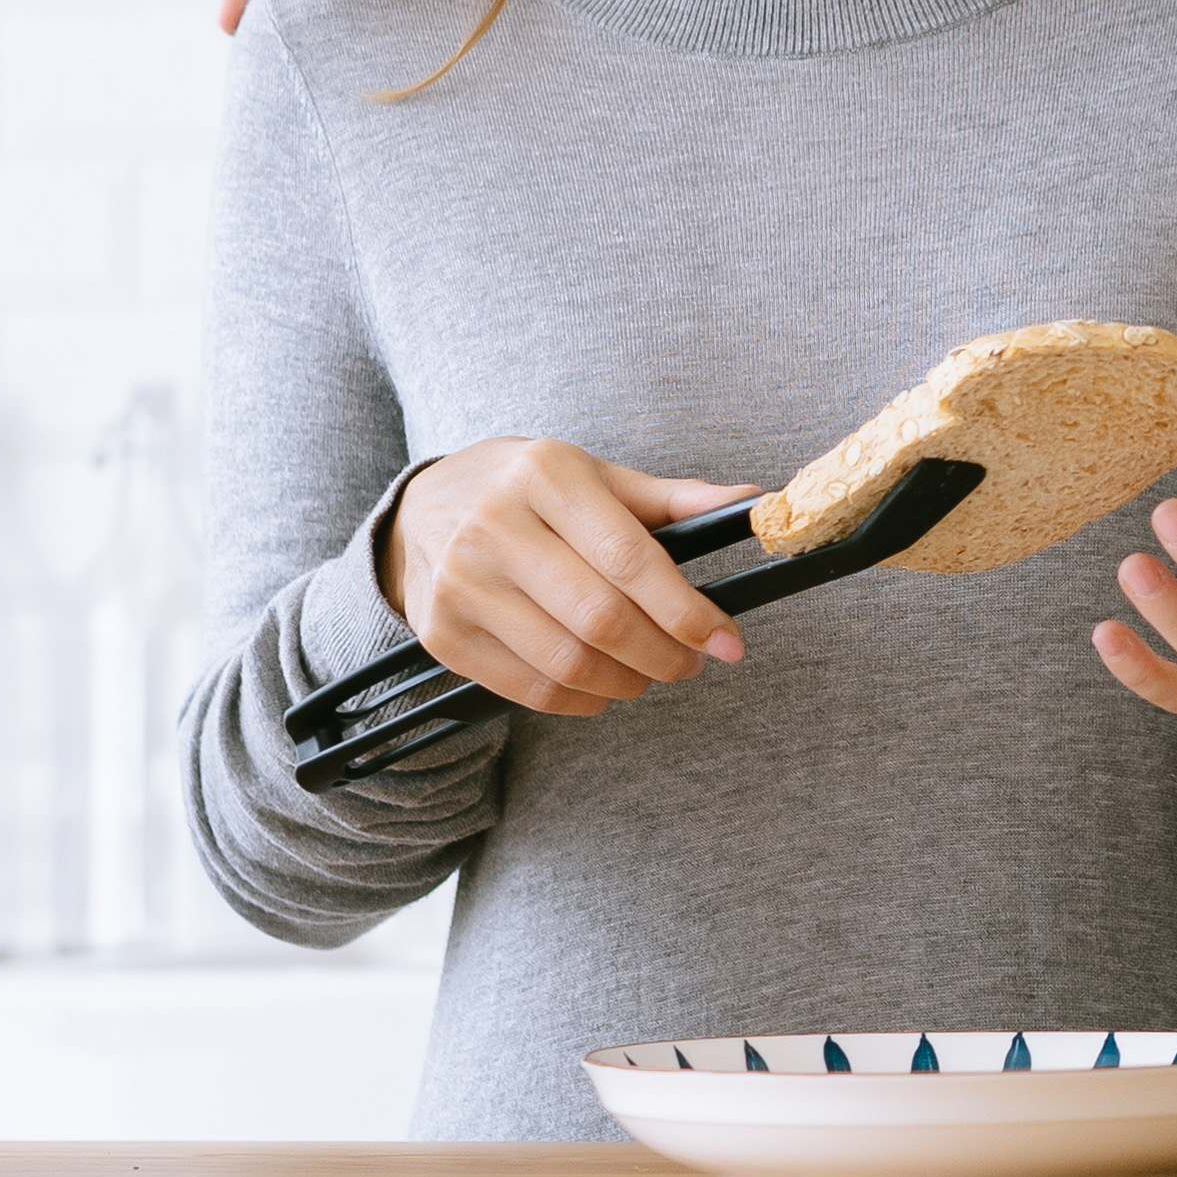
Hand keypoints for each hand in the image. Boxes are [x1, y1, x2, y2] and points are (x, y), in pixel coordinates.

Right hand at [379, 438, 757, 716]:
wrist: (421, 508)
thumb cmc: (524, 489)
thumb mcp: (593, 475)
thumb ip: (672, 500)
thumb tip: (755, 505)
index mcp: (546, 476)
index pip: (631, 559)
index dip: (687, 611)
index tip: (727, 641)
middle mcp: (495, 526)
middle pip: (601, 619)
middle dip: (664, 654)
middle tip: (692, 663)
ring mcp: (462, 584)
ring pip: (568, 663)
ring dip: (627, 682)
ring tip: (648, 672)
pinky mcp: (443, 633)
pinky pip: (530, 689)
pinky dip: (581, 700)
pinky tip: (602, 684)